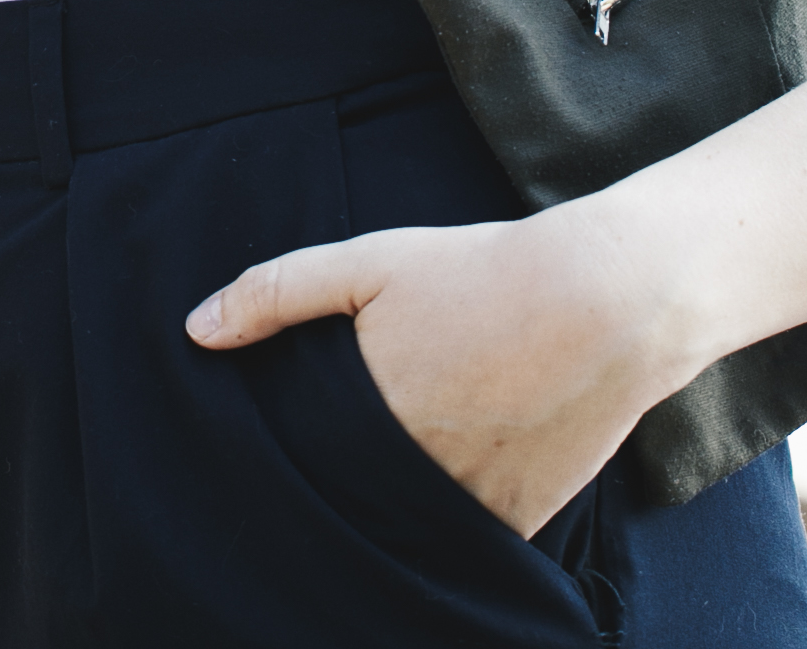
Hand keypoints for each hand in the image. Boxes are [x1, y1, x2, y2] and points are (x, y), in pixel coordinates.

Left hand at [184, 203, 705, 537]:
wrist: (610, 299)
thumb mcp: (372, 262)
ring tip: (386, 476)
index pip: (300, 465)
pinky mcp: (519, 520)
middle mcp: (413, 471)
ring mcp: (468, 504)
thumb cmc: (485, 271)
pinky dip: (448, 527)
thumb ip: (277, 293)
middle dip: (335, 487)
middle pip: (349, 500)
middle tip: (336, 460)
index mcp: (366, 413)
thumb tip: (196, 329)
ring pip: (404, 527)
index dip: (287, 459)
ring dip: (390, 510)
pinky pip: (464, 544)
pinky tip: (443, 491)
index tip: (277, 451)